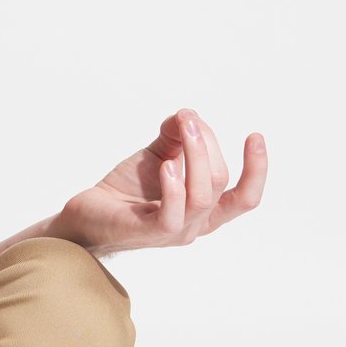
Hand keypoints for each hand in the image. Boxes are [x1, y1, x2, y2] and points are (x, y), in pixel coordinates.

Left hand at [55, 108, 265, 253]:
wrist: (89, 212)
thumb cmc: (128, 188)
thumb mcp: (158, 155)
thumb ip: (176, 136)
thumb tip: (189, 114)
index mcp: (206, 210)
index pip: (245, 197)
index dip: (257, 170)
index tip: (255, 136)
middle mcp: (196, 224)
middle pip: (218, 183)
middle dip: (207, 146)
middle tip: (188, 122)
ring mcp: (174, 232)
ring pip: (201, 197)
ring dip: (195, 157)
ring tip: (183, 131)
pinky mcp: (149, 232)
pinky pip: (172, 215)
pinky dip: (174, 187)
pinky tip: (166, 165)